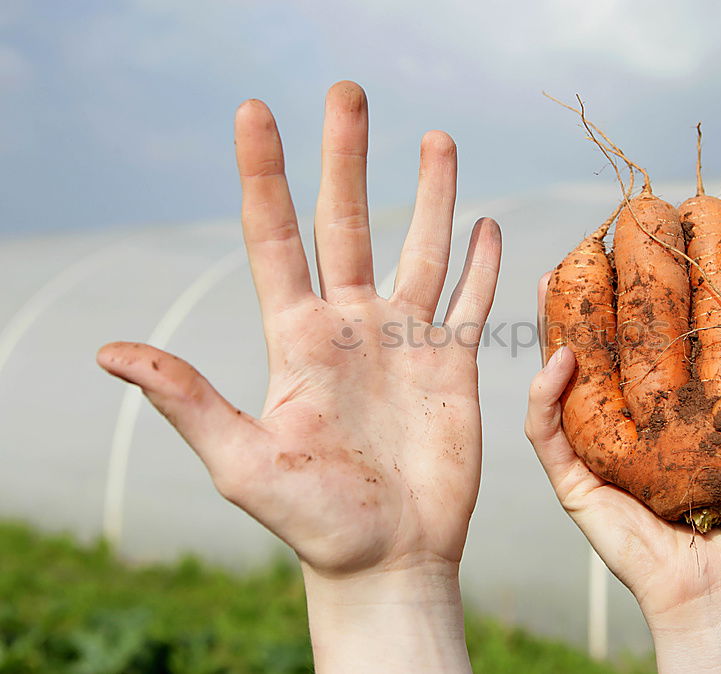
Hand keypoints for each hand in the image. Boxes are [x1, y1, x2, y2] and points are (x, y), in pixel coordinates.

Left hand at [98, 81, 500, 672]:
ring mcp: (404, 343)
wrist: (386, 558)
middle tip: (348, 91)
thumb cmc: (312, 520)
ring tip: (435, 138)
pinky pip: (468, 304)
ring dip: (429, 195)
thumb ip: (188, 399)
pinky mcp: (451, 367)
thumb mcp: (241, 461)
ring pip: (419, 249)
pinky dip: (480, 265)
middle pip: (348, 223)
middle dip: (346, 157)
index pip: (277, 239)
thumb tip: (108, 352)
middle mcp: (351, 326)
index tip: (255, 112)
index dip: (265, 175)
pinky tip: (484, 224)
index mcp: (298, 339)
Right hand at [525, 274, 720, 672]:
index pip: (653, 338)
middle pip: (604, 343)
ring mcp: (598, 445)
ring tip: (553, 275)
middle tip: (598, 243)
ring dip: (554, 324)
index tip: (656, 247)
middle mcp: (630, 418)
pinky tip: (561, 354)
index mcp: (672, 406)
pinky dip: (545, 393)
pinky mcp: (574, 478)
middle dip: (595, 290)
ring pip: (565, 375)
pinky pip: (547, 430)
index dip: (651, 292)